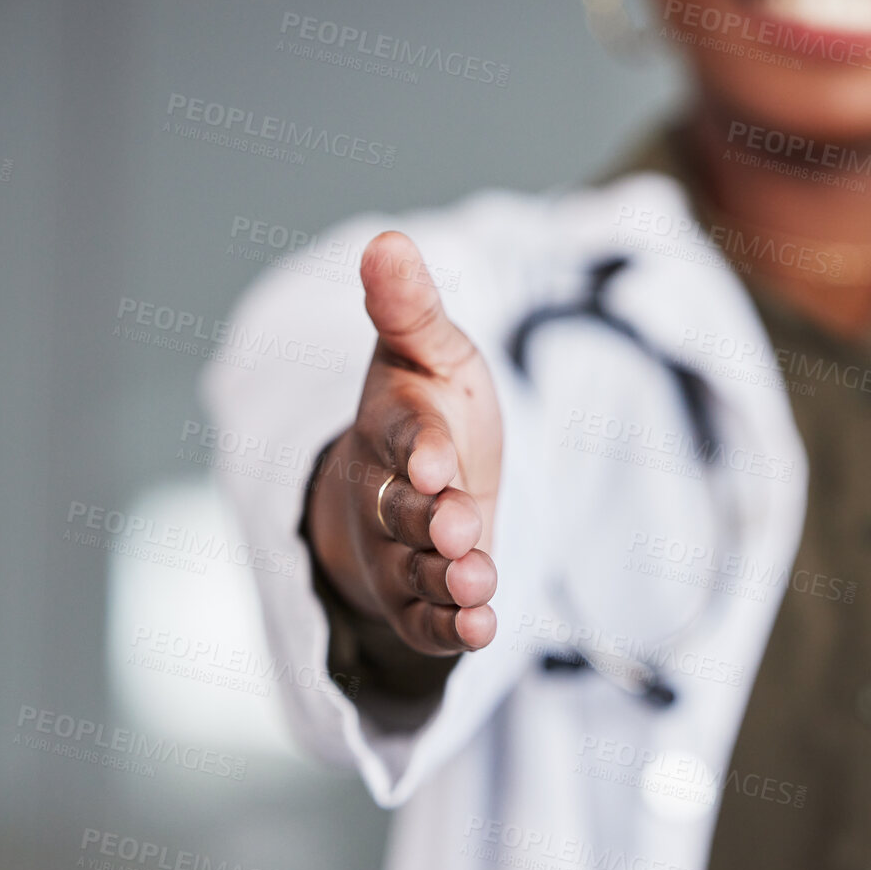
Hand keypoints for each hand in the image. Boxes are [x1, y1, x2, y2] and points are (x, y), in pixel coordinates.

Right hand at [307, 231, 501, 655]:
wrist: (414, 475)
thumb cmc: (429, 403)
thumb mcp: (431, 349)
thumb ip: (411, 306)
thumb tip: (387, 240)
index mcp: (391, 425)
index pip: (400, 436)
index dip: (418, 450)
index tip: (436, 462)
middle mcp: (386, 493)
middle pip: (404, 511)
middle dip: (431, 521)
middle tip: (460, 528)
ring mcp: (398, 550)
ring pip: (416, 569)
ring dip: (447, 579)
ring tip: (477, 582)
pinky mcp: (418, 595)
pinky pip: (429, 618)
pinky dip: (454, 627)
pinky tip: (483, 629)